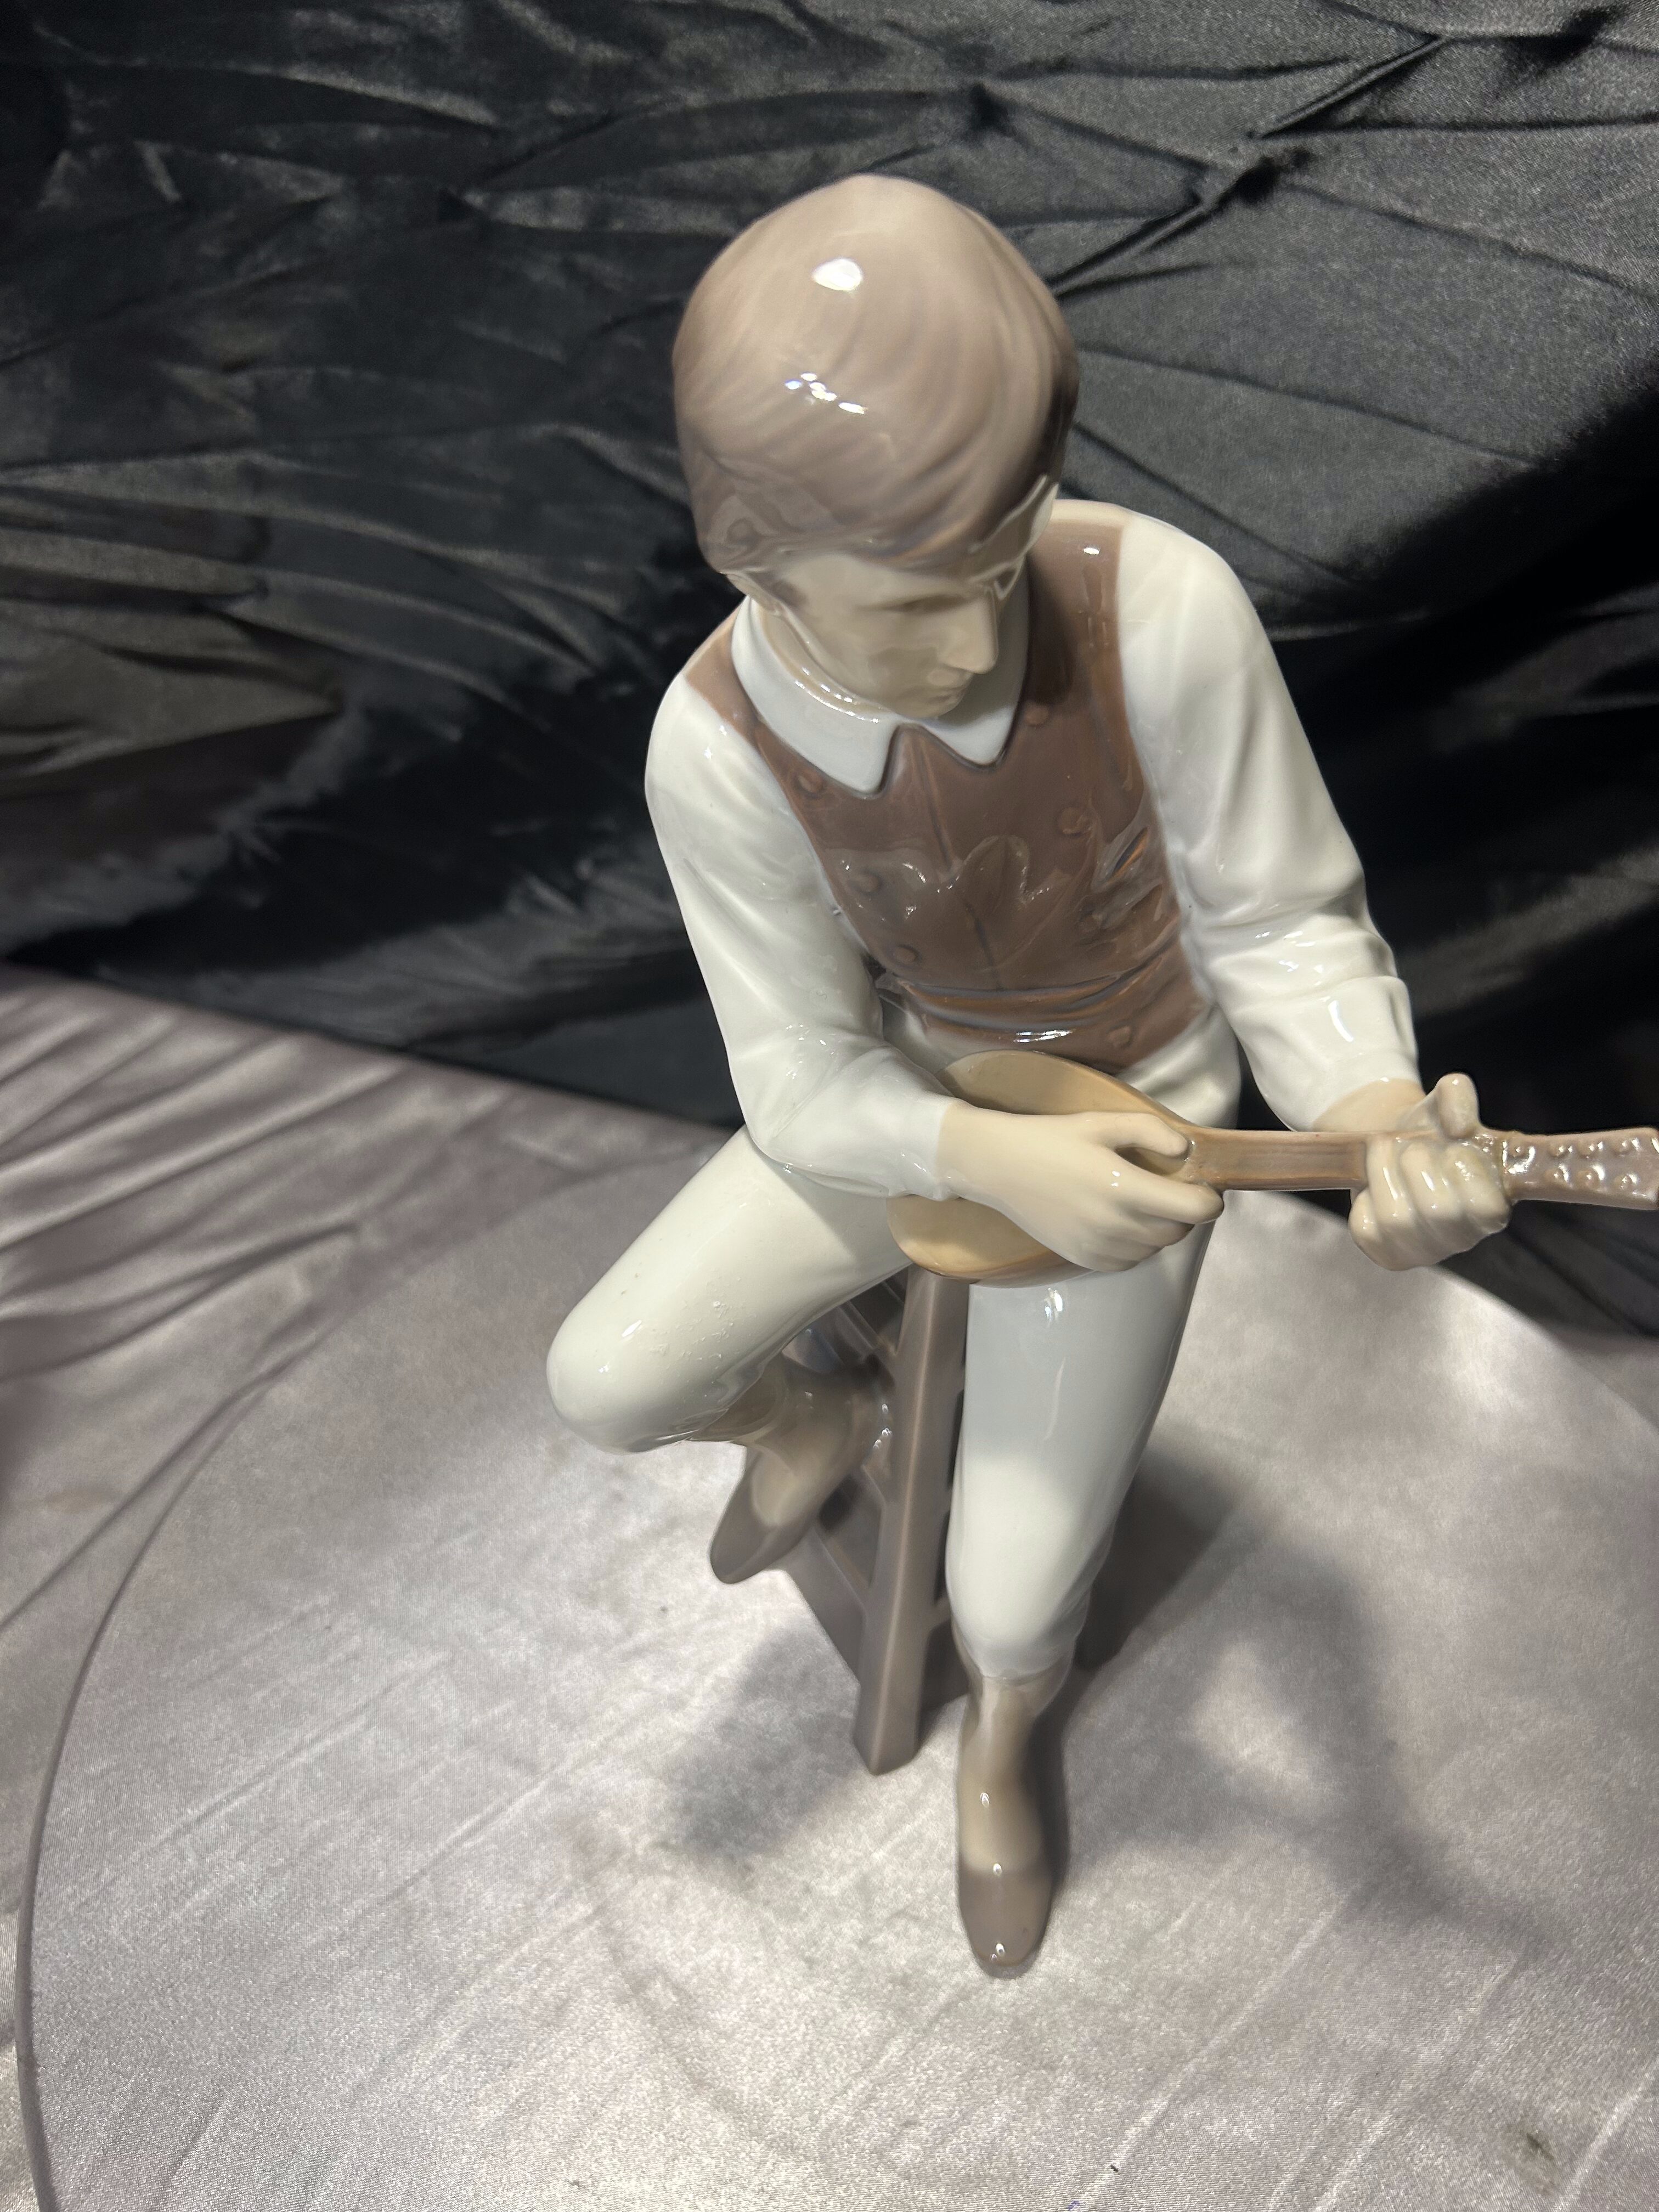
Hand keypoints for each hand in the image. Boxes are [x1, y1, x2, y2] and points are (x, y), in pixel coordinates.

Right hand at [938, 1102, 1221, 1273]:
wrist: (1000, 1167)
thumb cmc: (1052, 1139)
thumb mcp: (1102, 1122)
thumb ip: (1150, 1132)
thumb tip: (1185, 1150)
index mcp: (1124, 1187)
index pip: (1194, 1210)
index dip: (1209, 1200)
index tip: (1205, 1188)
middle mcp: (1115, 1225)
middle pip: (1178, 1231)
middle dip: (1184, 1213)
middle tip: (1172, 1190)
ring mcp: (1098, 1247)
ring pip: (1154, 1248)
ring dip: (1160, 1229)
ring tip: (1142, 1204)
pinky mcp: (1083, 1259)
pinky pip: (1129, 1261)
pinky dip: (1136, 1245)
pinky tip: (1120, 1221)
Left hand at [1318, 1074, 1509, 1270]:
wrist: (1395, 1143)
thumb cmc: (1433, 1129)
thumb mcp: (1447, 1100)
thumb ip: (1458, 1097)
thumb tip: (1458, 1126)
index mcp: (1492, 1207)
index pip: (1485, 1208)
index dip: (1464, 1173)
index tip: (1451, 1149)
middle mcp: (1462, 1237)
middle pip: (1437, 1211)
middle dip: (1416, 1165)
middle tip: (1411, 1147)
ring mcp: (1424, 1252)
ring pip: (1396, 1221)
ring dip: (1383, 1174)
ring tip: (1385, 1153)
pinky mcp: (1387, 1255)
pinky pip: (1365, 1230)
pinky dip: (1363, 1199)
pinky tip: (1376, 1185)